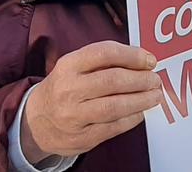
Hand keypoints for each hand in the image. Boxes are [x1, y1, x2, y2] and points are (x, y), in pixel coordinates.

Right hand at [21, 41, 161, 161]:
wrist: (36, 122)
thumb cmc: (64, 88)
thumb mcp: (74, 67)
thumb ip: (103, 62)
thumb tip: (143, 61)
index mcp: (68, 65)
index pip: (105, 53)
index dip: (132, 55)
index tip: (150, 60)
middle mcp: (69, 89)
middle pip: (113, 81)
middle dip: (141, 79)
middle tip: (155, 80)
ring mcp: (74, 116)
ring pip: (115, 106)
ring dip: (142, 100)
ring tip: (155, 96)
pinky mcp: (81, 137)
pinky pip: (114, 127)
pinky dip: (132, 118)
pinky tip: (140, 112)